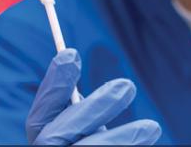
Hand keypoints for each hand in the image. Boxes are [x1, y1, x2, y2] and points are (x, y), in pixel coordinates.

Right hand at [26, 49, 161, 144]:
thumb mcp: (87, 133)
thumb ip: (84, 114)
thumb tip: (85, 69)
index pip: (38, 120)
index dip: (52, 87)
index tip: (70, 53)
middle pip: (55, 138)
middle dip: (91, 109)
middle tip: (127, 85)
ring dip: (118, 140)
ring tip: (152, 127)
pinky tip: (145, 145)